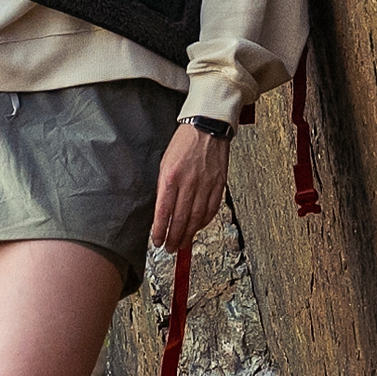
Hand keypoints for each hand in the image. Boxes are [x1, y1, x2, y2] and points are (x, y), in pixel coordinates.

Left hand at [150, 122, 230, 259]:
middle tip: (170, 248)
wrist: (207, 127)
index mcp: (171, 176)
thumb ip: (164, 186)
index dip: (160, 230)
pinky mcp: (219, 184)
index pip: (164, 211)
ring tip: (183, 244)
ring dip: (189, 234)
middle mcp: (189, 182)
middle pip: (180, 218)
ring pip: (196, 217)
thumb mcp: (165, 162)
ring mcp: (205, 184)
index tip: (157, 240)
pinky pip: (211, 209)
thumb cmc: (184, 143)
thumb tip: (162, 210)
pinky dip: (204, 222)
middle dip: (174, 237)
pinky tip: (198, 227)